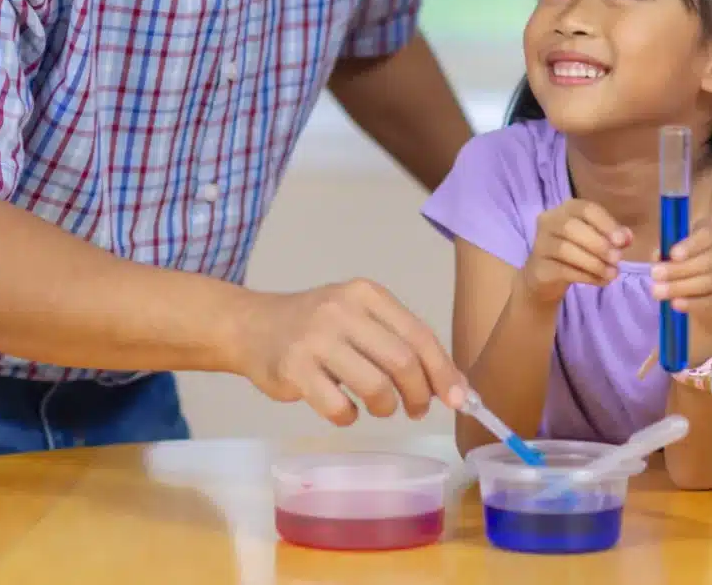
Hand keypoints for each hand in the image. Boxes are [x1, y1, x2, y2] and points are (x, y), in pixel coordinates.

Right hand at [234, 279, 466, 425]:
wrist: (252, 327)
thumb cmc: (316, 326)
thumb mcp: (359, 317)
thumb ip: (400, 343)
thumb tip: (455, 386)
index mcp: (367, 294)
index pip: (419, 335)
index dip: (444, 371)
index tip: (459, 399)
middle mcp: (343, 311)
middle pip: (402, 362)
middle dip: (419, 394)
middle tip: (417, 409)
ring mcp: (316, 340)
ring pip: (375, 387)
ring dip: (386, 407)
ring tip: (379, 407)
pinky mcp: (294, 370)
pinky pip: (338, 407)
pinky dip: (349, 417)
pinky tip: (344, 410)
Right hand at [517, 199, 629, 305]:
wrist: (545, 279)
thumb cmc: (576, 254)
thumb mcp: (597, 242)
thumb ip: (613, 237)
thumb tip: (627, 238)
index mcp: (566, 209)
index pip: (586, 209)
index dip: (606, 224)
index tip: (622, 241)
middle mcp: (549, 221)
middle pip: (572, 227)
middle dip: (599, 244)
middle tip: (617, 259)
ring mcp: (540, 244)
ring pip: (565, 249)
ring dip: (594, 262)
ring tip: (612, 273)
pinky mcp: (538, 267)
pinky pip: (562, 270)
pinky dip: (585, 276)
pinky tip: (600, 281)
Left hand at [649, 216, 711, 332]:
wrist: (701, 291)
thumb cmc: (683, 262)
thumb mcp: (671, 252)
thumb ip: (665, 251)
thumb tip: (658, 256)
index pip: (707, 235)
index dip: (690, 245)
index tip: (672, 255)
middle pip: (709, 259)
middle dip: (679, 268)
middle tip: (654, 275)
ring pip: (709, 281)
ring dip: (681, 287)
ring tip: (657, 291)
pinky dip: (692, 303)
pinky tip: (675, 304)